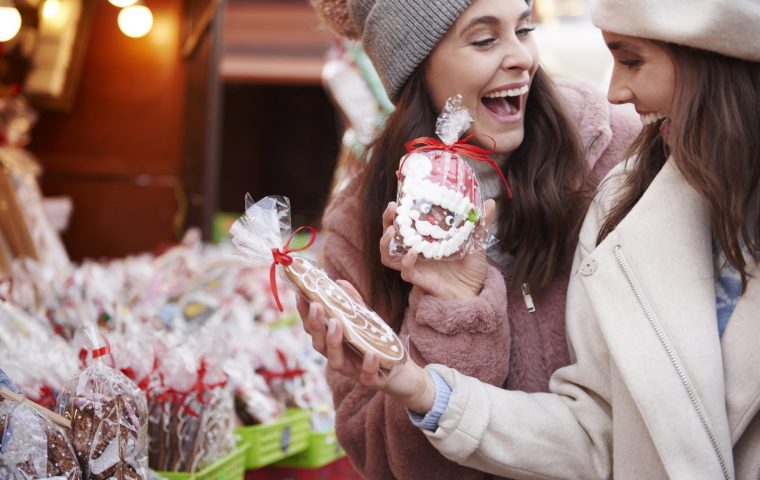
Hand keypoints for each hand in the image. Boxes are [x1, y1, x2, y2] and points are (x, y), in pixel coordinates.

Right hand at [298, 281, 435, 412]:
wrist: (403, 374)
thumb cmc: (378, 346)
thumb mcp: (366, 322)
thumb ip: (353, 304)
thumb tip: (339, 282)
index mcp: (334, 344)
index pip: (313, 329)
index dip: (304, 314)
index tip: (300, 294)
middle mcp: (339, 358)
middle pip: (319, 344)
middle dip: (315, 325)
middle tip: (315, 306)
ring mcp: (354, 371)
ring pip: (336, 361)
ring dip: (334, 342)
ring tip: (336, 323)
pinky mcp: (373, 380)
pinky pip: (367, 376)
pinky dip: (367, 365)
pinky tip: (371, 353)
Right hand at [380, 200, 495, 298]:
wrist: (475, 293)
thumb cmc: (472, 269)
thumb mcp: (477, 243)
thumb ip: (480, 224)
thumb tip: (490, 202)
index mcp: (425, 240)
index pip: (404, 223)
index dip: (398, 211)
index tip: (401, 197)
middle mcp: (416, 252)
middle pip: (390, 236)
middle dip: (387, 221)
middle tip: (393, 208)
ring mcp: (416, 266)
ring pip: (388, 256)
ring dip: (386, 243)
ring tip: (392, 230)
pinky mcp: (419, 280)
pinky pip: (405, 271)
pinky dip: (406, 262)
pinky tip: (413, 253)